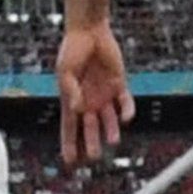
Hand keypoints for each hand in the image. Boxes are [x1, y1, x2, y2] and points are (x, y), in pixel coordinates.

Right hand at [51, 23, 130, 166]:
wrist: (90, 32)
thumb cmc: (72, 50)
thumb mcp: (65, 71)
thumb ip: (71, 91)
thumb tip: (78, 110)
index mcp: (71, 99)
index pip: (69, 127)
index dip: (68, 144)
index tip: (69, 161)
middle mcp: (88, 100)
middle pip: (90, 127)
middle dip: (91, 142)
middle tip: (93, 156)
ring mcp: (104, 93)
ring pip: (109, 119)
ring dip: (111, 130)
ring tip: (113, 141)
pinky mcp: (119, 84)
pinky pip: (125, 102)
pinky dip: (126, 110)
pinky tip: (126, 118)